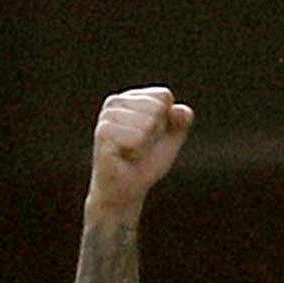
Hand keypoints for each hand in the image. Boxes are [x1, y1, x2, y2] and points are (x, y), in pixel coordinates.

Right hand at [87, 87, 193, 218]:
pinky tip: (125, 155)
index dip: (167, 120)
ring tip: (133, 150)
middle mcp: (115, 102)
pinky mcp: (102, 133)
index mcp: (131, 98)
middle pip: (157, 107)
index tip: (154, 134)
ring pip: (148, 122)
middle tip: (142, 144)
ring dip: (146, 143)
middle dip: (157, 131)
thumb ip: (180, 121)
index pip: (163, 95)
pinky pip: (136, 138)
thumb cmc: (147, 160)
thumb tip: (181, 110)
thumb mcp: (171, 138)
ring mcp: (106, 117)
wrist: (128, 187)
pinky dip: (137, 151)